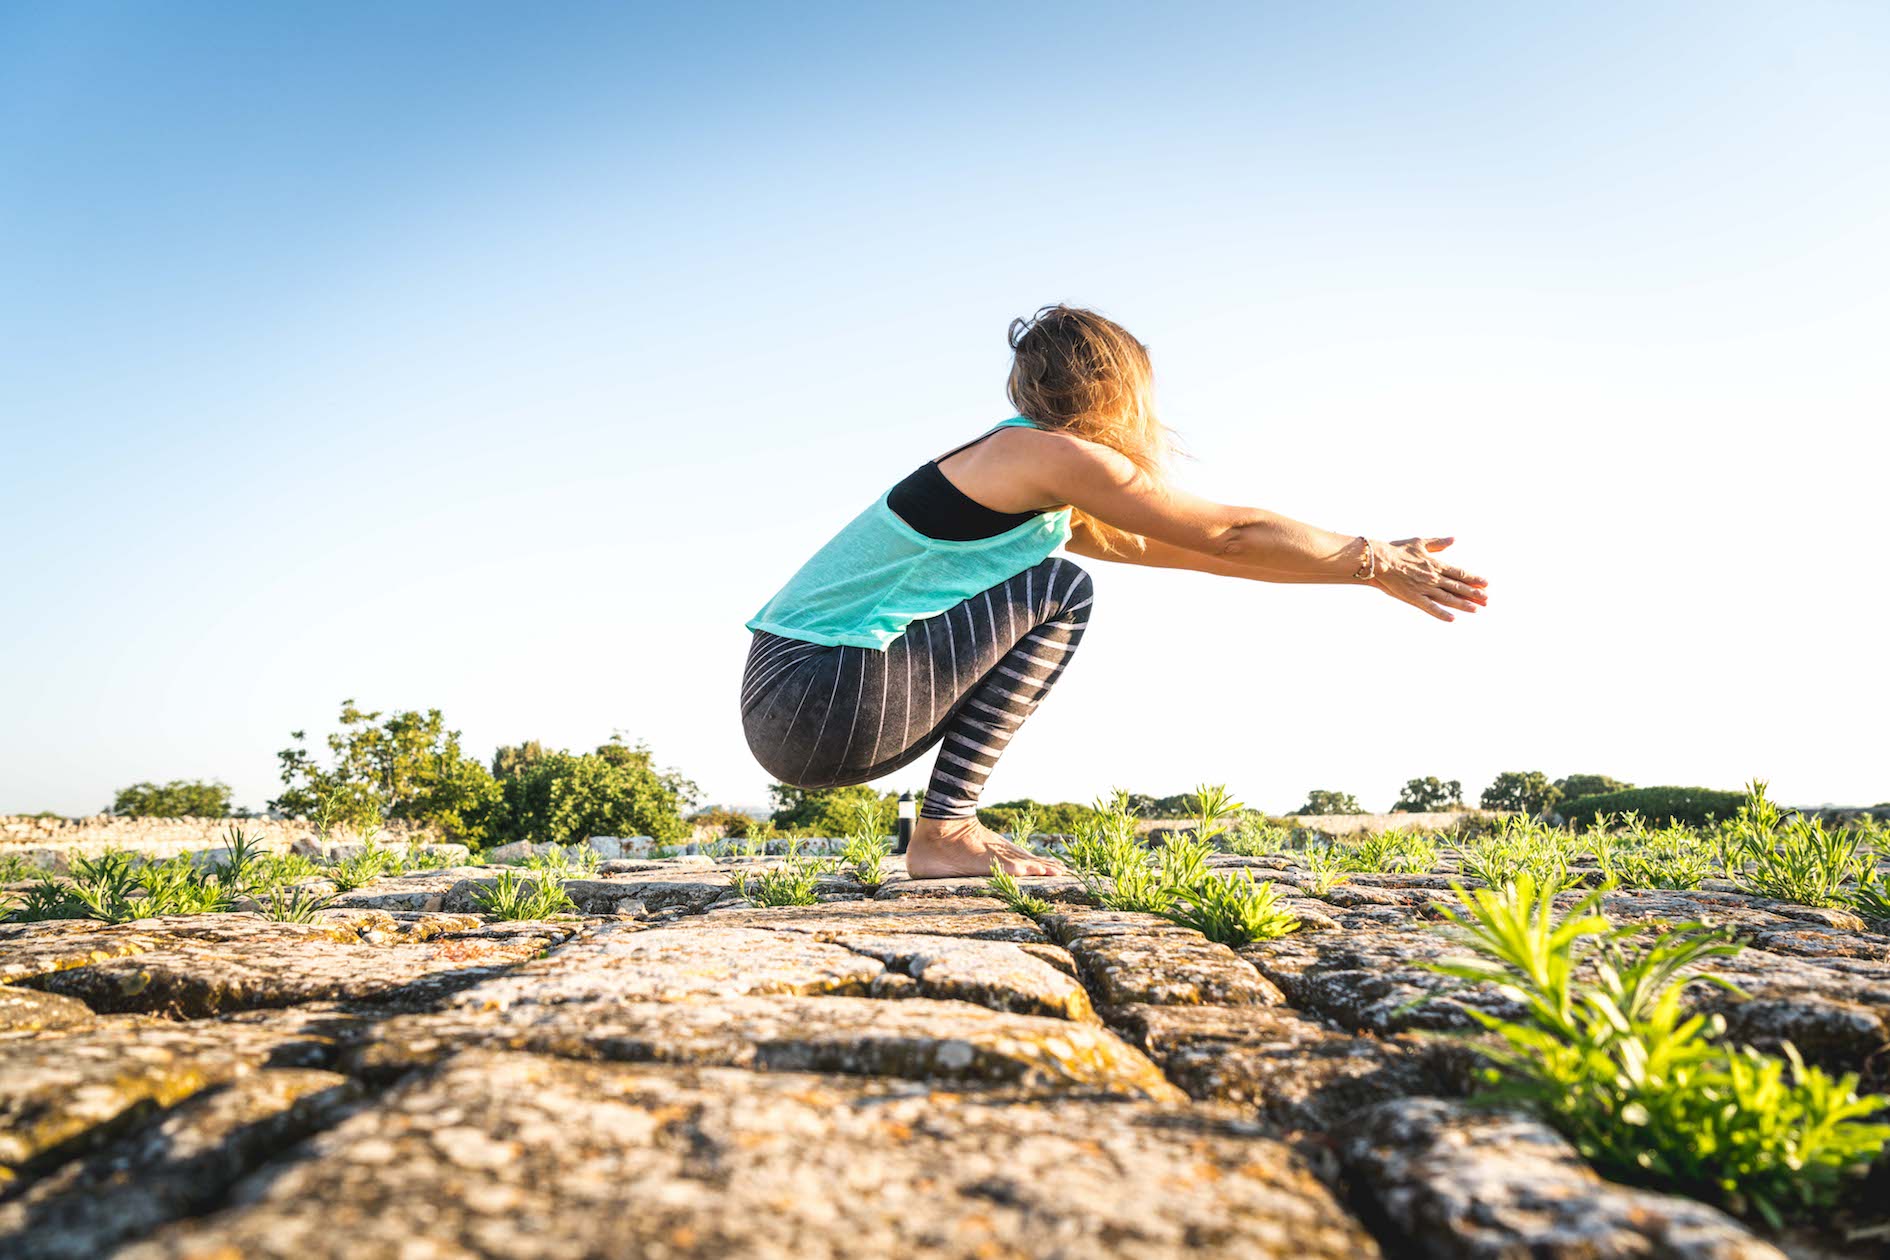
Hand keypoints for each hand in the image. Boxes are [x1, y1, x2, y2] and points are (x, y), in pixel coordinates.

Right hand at [1369, 536, 1487, 621]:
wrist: (1381, 560)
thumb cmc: (1398, 550)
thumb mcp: (1420, 542)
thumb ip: (1437, 542)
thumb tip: (1453, 539)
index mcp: (1435, 564)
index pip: (1459, 573)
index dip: (1473, 578)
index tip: (1485, 583)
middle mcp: (1433, 577)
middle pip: (1457, 586)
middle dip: (1474, 593)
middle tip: (1487, 599)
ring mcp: (1424, 588)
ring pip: (1448, 597)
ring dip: (1463, 604)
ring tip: (1476, 609)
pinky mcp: (1414, 597)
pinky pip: (1430, 607)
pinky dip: (1441, 613)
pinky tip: (1452, 619)